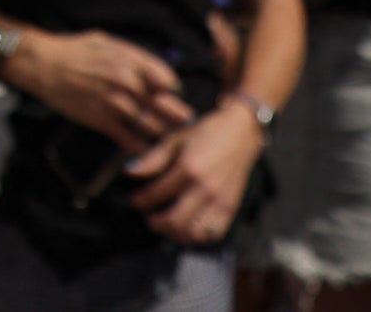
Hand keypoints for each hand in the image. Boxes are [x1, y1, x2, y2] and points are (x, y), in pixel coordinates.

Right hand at [6, 26, 194, 149]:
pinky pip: (132, 141)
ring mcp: (117, 104)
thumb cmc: (75, 50)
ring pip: (154, 128)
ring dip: (162, 137)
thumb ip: (135, 58)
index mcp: (133, 61)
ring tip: (166, 143)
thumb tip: (156, 72)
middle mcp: (130, 83)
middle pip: (169, 109)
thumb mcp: (109, 43)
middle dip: (176, 119)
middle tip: (179, 126)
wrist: (44, 64)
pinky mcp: (103, 121)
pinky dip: (142, 149)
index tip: (170, 99)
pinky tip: (145, 151)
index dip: (173, 93)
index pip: (171, 83)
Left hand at [125, 102, 262, 247]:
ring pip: (194, 233)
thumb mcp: (176, 139)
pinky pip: (213, 234)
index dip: (142, 201)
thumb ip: (152, 158)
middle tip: (149, 218)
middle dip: (156, 223)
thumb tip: (129, 171)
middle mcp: (204, 188)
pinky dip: (198, 237)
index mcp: (188, 168)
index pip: (157, 194)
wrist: (241, 133)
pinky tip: (188, 228)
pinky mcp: (230, 208)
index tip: (136, 201)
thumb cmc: (207, 133)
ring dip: (176, 234)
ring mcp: (219, 200)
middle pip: (174, 220)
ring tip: (167, 225)